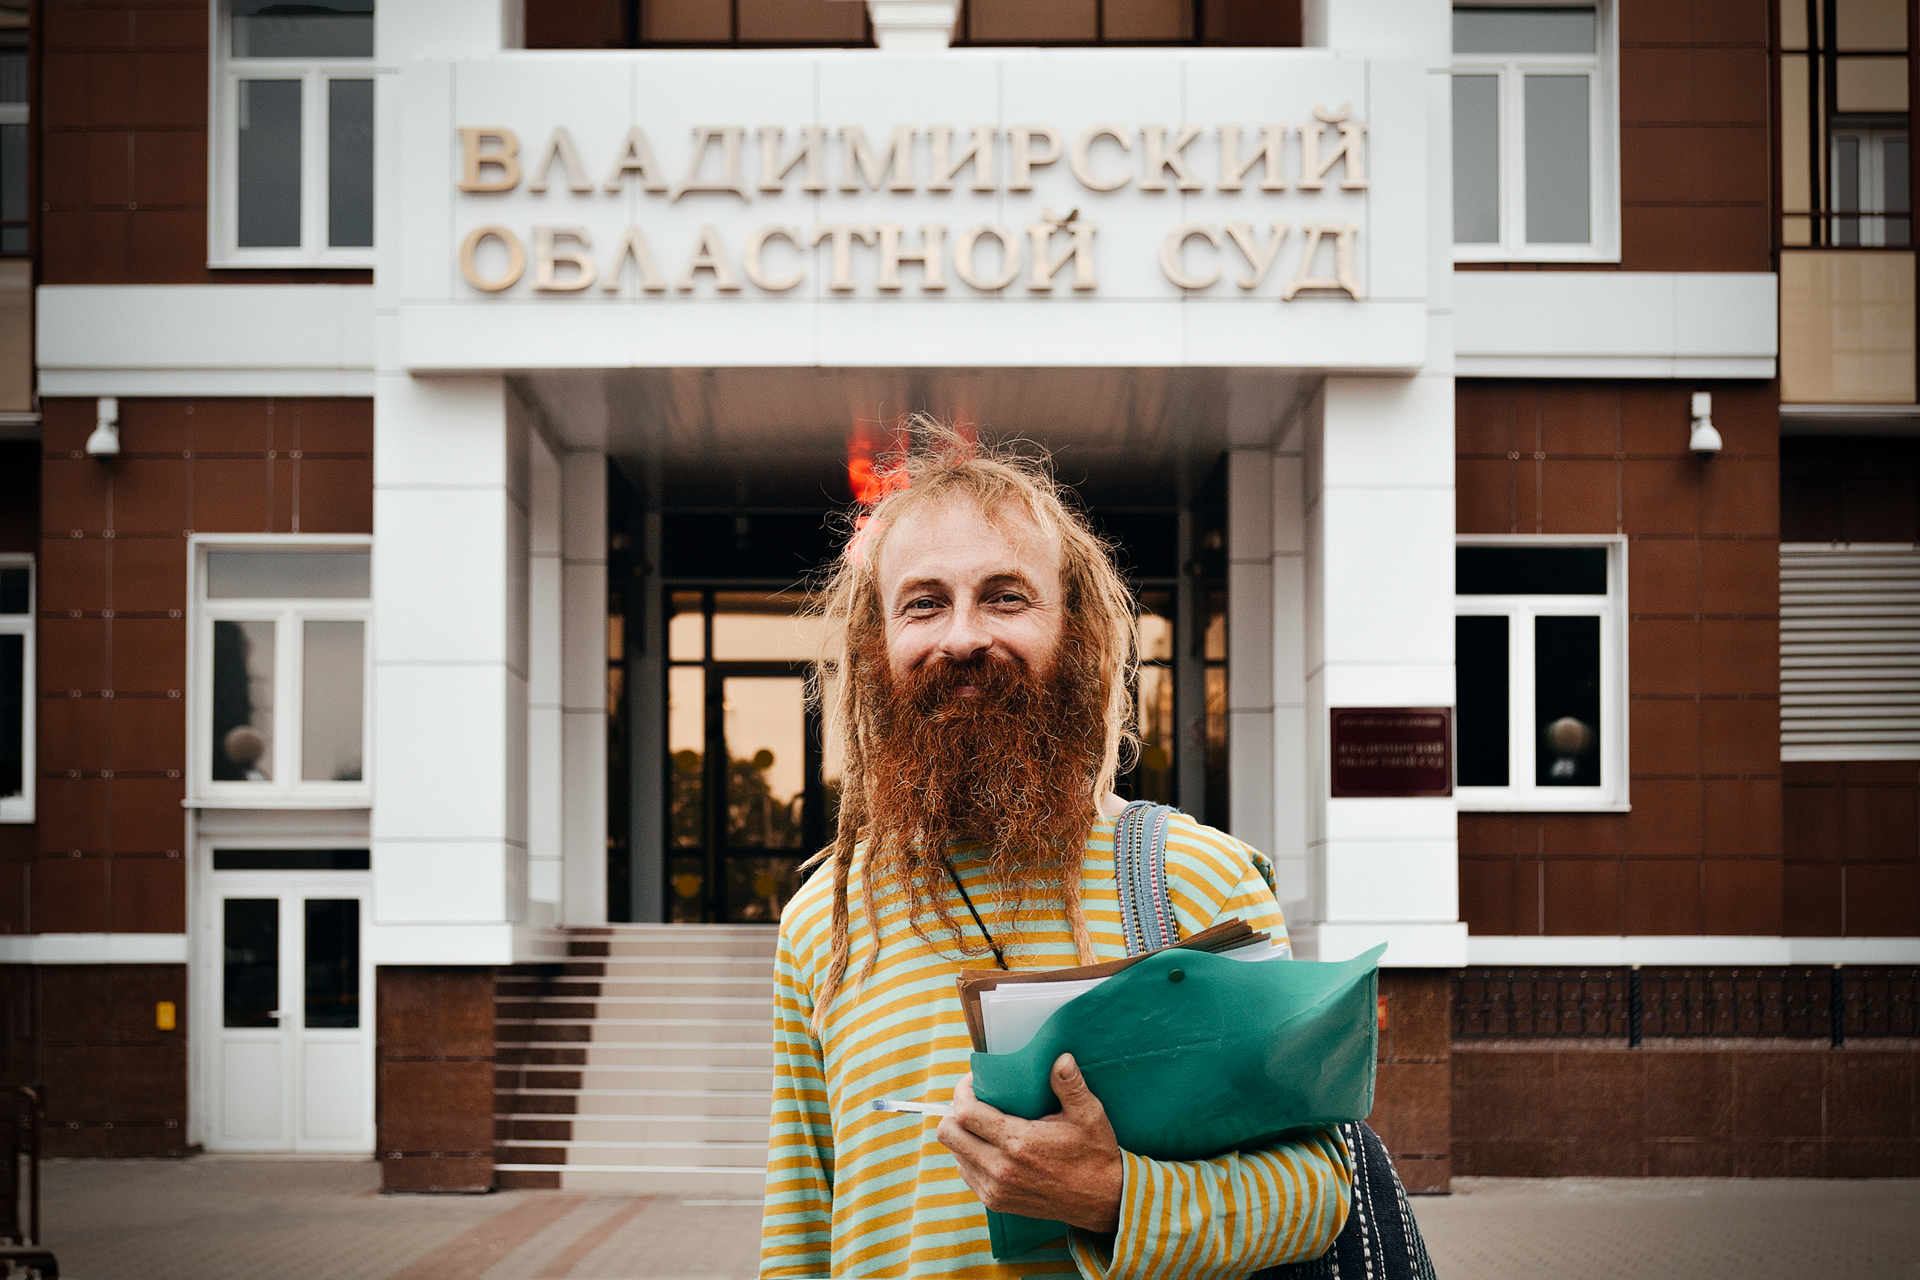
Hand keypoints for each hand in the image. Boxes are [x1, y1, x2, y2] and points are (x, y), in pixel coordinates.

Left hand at [936, 1053, 1123, 1233]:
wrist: (1103, 1200)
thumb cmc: (1095, 1154)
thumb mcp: (1090, 1115)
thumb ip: (1071, 1086)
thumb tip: (1061, 1058)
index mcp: (1019, 1143)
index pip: (966, 1114)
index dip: (962, 1092)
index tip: (974, 1081)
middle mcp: (1001, 1169)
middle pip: (949, 1134)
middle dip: (955, 1111)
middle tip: (975, 1100)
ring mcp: (995, 1189)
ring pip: (954, 1154)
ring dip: (963, 1134)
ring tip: (983, 1121)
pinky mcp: (996, 1201)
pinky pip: (965, 1172)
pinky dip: (969, 1155)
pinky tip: (990, 1144)